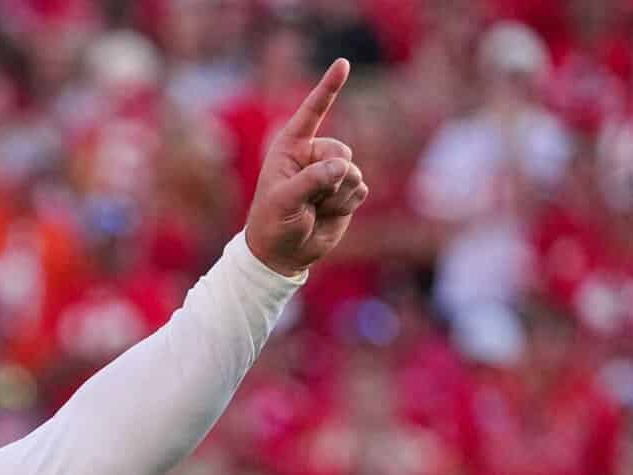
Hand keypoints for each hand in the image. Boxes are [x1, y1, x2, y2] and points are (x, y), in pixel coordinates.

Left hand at [243, 59, 369, 277]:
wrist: (282, 253)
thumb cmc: (272, 223)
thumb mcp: (284, 201)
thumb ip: (311, 180)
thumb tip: (343, 166)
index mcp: (290, 147)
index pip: (312, 112)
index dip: (328, 88)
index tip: (343, 63)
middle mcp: (313, 155)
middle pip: (340, 150)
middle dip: (330, 175)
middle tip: (309, 198)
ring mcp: (333, 172)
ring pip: (353, 172)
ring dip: (336, 195)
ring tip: (314, 208)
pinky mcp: (347, 191)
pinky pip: (360, 189)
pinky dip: (345, 205)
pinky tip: (327, 214)